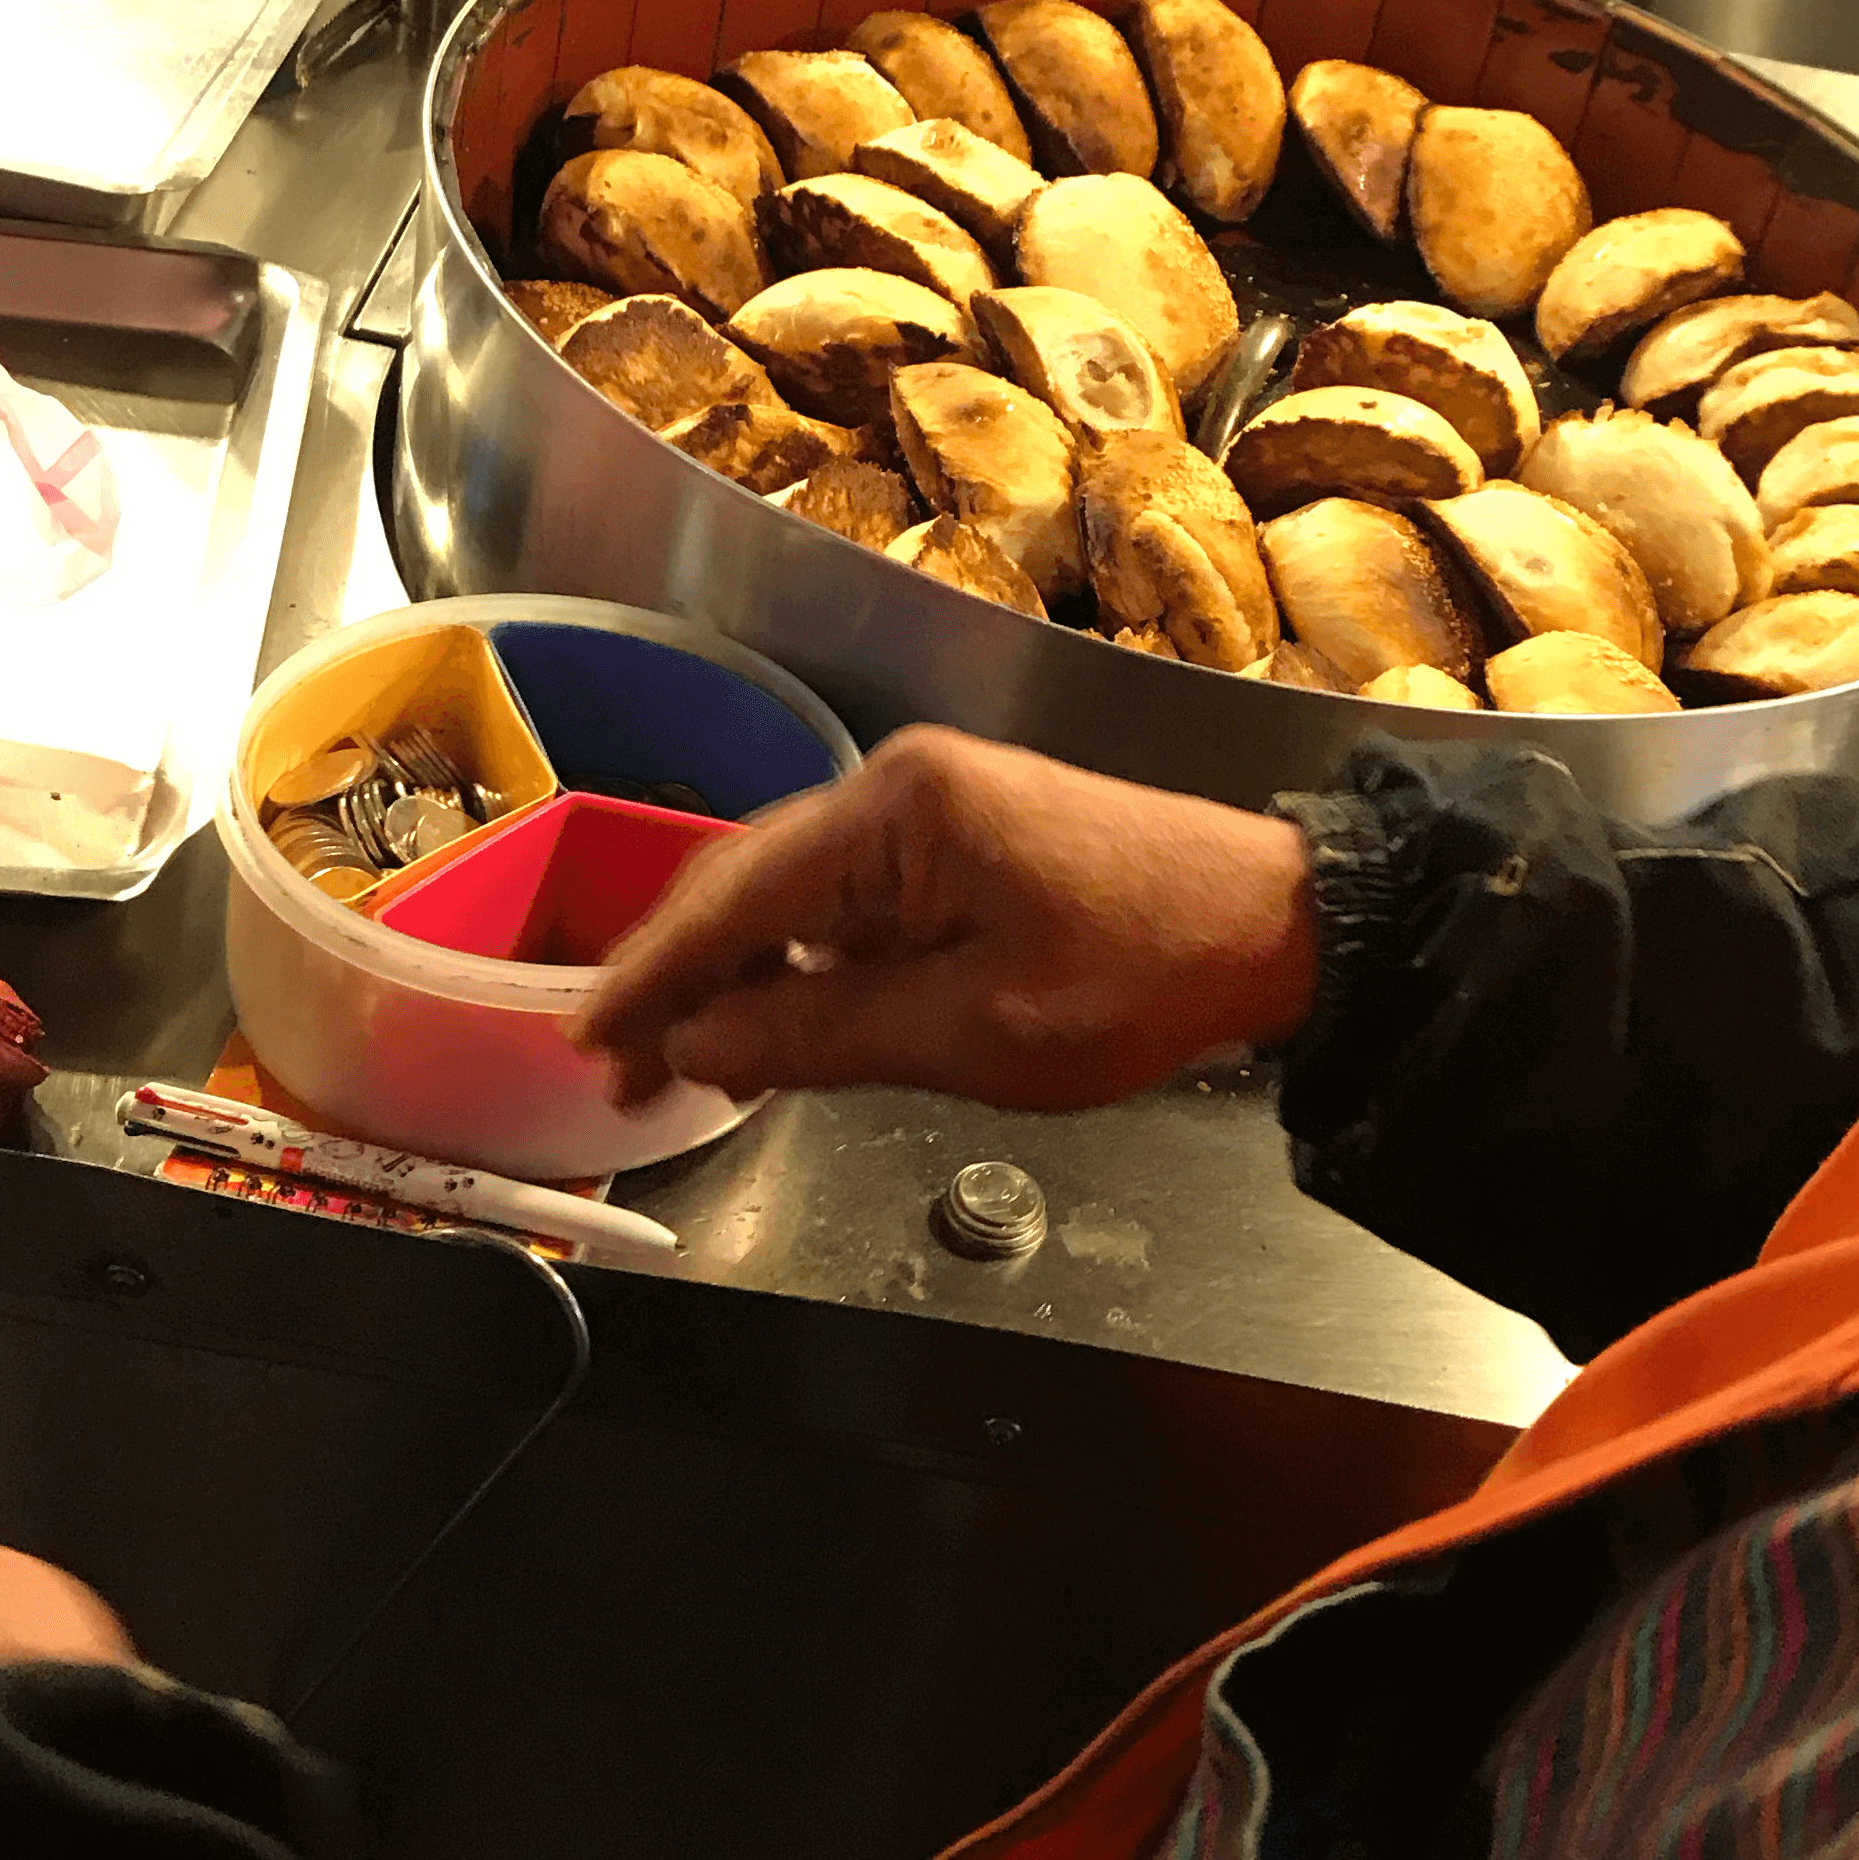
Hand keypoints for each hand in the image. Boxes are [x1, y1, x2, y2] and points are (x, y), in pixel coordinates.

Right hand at [571, 727, 1320, 1113]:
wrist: (1276, 924)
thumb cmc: (1142, 973)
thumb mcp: (972, 1032)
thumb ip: (818, 1036)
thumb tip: (696, 1045)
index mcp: (897, 807)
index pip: (732, 894)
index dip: (647, 974)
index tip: (582, 1037)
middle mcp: (901, 786)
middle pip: (748, 884)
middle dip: (677, 980)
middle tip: (617, 1073)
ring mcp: (934, 810)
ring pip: (794, 898)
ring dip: (738, 980)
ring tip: (682, 1068)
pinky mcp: (964, 843)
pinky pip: (851, 905)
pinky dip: (804, 968)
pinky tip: (776, 1028)